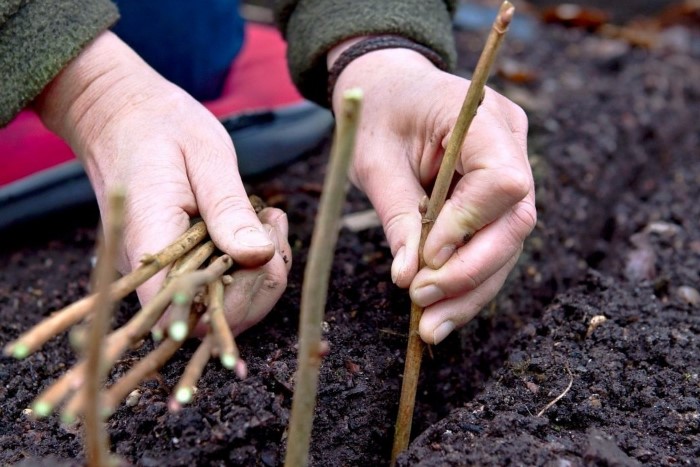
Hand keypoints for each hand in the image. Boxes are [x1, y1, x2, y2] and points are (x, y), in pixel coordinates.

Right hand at [35, 32, 290, 334]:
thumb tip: (259, 256)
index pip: (185, 312)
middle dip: (261, 284)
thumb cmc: (160, 126)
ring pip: (218, 306)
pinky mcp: (174, 262)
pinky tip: (261, 225)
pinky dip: (248, 264)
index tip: (267, 256)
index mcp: (149, 241)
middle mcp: (149, 269)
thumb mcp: (205, 156)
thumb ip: (229, 209)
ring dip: (260, 273)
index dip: (235, 305)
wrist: (118, 113)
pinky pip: (215, 284)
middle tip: (276, 227)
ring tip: (272, 221)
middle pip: (210, 318)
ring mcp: (161, 269)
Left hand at [330, 44, 535, 344]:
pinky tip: (441, 314)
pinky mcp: (499, 197)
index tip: (426, 258)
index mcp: (482, 117)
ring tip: (430, 327)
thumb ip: (397, 215)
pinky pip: (492, 244)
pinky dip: (467, 282)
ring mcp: (512, 168)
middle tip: (423, 306)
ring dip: (470, 291)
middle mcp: (510, 143)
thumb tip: (408, 278)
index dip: (468, 225)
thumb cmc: (377, 114)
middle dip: (470, 271)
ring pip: (507, 243)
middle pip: (514, 221)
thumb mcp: (374, 160)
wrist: (390, 89)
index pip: (501, 179)